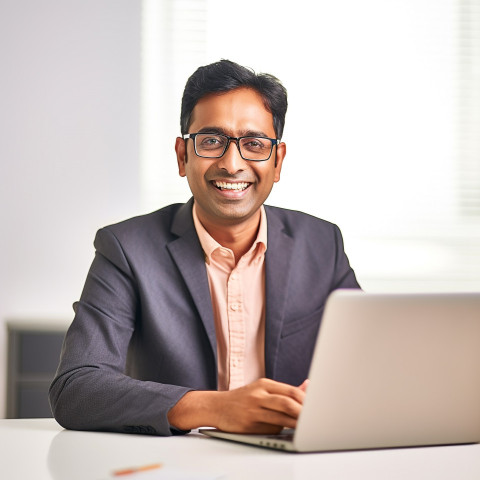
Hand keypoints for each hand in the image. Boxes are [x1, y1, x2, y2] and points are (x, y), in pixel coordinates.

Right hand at [167, 378, 306, 433]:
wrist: (216, 407)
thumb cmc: (242, 400)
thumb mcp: (262, 390)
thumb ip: (285, 391)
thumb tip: (308, 386)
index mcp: (264, 384)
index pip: (291, 391)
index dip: (306, 400)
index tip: (318, 408)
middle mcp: (259, 394)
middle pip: (288, 402)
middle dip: (304, 412)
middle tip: (317, 419)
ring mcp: (253, 409)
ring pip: (281, 416)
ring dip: (296, 423)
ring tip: (308, 428)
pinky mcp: (248, 424)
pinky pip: (270, 428)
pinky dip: (282, 431)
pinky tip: (289, 432)